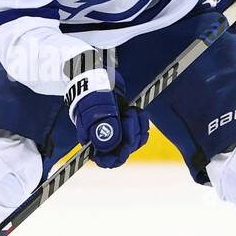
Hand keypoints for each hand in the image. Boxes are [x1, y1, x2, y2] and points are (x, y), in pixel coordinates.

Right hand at [64, 53, 148, 168]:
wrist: (97, 75)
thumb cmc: (93, 93)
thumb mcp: (97, 111)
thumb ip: (104, 130)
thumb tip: (111, 149)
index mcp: (92, 140)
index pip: (106, 161)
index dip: (117, 158)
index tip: (125, 148)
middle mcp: (104, 139)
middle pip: (124, 151)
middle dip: (130, 136)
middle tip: (128, 116)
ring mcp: (116, 131)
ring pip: (134, 142)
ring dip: (138, 128)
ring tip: (131, 111)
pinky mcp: (126, 123)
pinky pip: (140, 132)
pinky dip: (142, 123)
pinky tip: (137, 112)